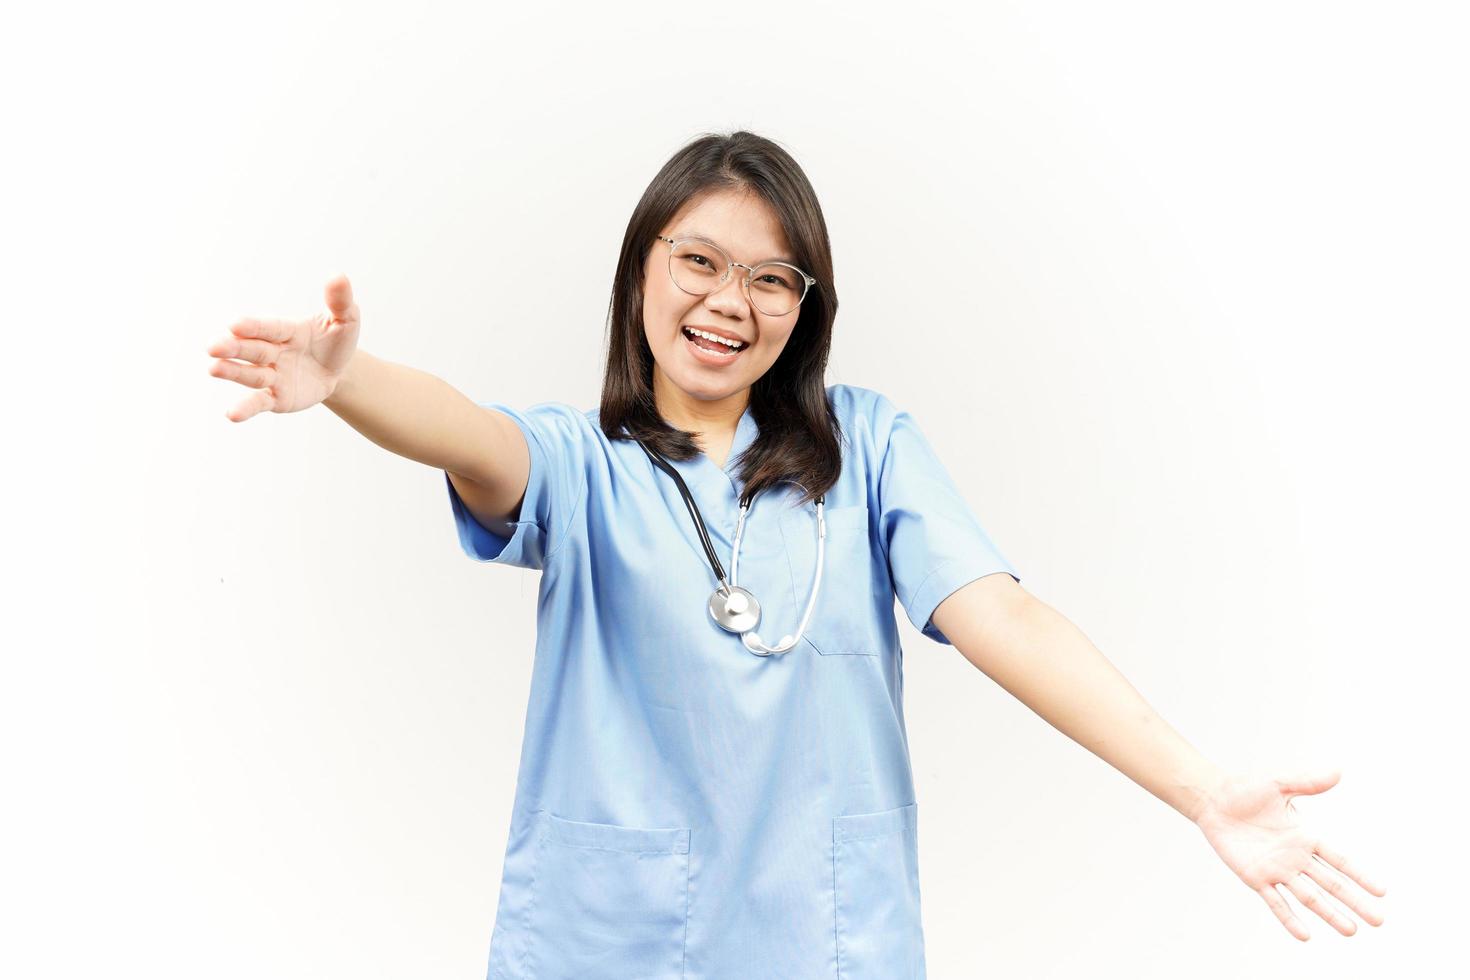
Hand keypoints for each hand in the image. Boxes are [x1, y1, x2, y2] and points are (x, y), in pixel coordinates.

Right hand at [206, 274, 361, 421]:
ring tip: (214, 369)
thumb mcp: (345, 321)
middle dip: (232, 348)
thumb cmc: (336, 341)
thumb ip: (340, 301)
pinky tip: (232, 415)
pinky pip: (260, 402)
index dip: (253, 327)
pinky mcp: (276, 397)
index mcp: (286, 331)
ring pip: (250, 375)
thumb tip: (339, 276)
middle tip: (213, 347)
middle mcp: (273, 352)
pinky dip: (246, 408)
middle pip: (251, 350)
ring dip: (232, 373)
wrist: (340, 370)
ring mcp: (273, 375)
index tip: (235, 325)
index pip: (268, 328)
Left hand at [1193, 768, 1385, 940]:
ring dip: (1329, 914)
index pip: (1339, 860)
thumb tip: (1337, 771)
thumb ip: (1307, 781)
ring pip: (1309, 897)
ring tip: (1351, 931)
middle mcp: (1296, 857)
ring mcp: (1277, 870)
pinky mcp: (1255, 877)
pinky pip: (1275, 902)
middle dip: (1354, 902)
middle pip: (1331, 884)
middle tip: (1378, 921)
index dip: (1359, 875)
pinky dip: (1289, 918)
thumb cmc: (1245, 790)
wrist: (1212, 800)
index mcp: (1305, 837)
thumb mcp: (1278, 784)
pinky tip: (1304, 935)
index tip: (1382, 892)